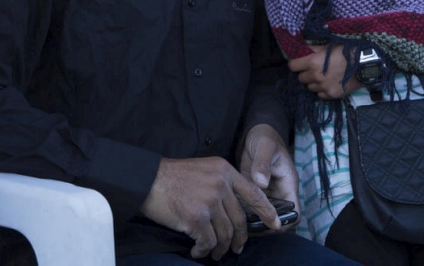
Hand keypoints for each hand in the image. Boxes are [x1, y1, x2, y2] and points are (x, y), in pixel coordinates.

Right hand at [140, 156, 272, 259]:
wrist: (147, 179)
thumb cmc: (172, 177)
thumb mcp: (204, 170)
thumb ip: (222, 183)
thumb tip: (235, 208)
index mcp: (224, 171)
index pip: (254, 192)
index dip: (267, 211)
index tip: (276, 224)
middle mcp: (220, 185)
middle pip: (239, 220)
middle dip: (240, 238)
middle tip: (236, 248)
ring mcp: (209, 201)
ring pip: (225, 234)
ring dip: (220, 248)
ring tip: (214, 253)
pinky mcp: (196, 217)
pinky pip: (208, 242)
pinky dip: (204, 251)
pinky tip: (198, 251)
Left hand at [239, 123, 300, 220]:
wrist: (255, 131)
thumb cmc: (265, 138)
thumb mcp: (265, 148)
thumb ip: (263, 164)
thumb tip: (261, 183)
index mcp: (287, 184)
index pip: (294, 211)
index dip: (285, 222)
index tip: (268, 225)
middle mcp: (278, 191)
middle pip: (277, 217)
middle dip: (265, 225)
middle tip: (247, 227)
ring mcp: (265, 192)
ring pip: (263, 214)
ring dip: (253, 220)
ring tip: (237, 221)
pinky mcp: (252, 190)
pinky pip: (250, 206)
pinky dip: (243, 211)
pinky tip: (231, 211)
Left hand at [288, 44, 359, 99]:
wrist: (364, 63)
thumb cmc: (345, 51)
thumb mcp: (328, 45)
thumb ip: (313, 49)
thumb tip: (301, 48)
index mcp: (313, 62)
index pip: (293, 66)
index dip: (296, 64)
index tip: (300, 63)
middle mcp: (316, 76)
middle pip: (301, 78)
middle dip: (306, 73)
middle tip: (314, 69)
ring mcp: (324, 87)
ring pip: (310, 87)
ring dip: (314, 82)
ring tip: (323, 76)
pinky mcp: (332, 95)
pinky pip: (320, 95)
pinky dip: (322, 90)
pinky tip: (329, 83)